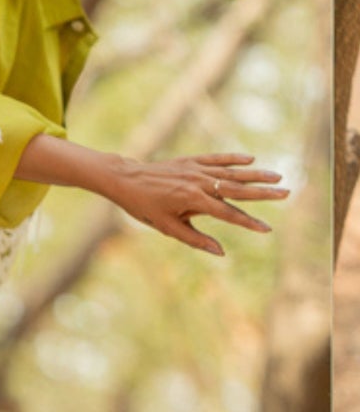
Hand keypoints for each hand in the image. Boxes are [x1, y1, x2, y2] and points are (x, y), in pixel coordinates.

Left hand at [101, 153, 288, 255]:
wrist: (126, 179)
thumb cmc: (145, 207)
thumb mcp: (168, 227)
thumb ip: (196, 239)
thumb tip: (221, 252)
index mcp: (193, 201)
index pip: (229, 214)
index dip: (249, 222)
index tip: (267, 229)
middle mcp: (198, 183)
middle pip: (237, 189)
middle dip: (263, 193)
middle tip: (286, 193)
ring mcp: (196, 169)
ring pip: (231, 172)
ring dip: (255, 175)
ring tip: (277, 176)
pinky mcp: (191, 160)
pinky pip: (216, 158)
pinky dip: (233, 158)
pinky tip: (250, 159)